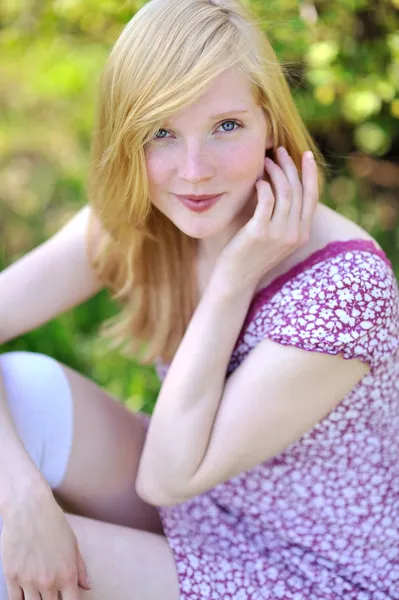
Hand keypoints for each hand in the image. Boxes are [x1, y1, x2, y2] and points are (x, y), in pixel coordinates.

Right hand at [1, 483, 90, 599]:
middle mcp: (49, 581)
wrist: (29, 508)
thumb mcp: (73, 544)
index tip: (66, 598)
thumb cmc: (53, 523)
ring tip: (39, 591)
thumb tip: (87, 587)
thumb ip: (80, 568)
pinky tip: (25, 593)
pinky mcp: (12, 576)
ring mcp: (28, 580)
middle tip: (52, 592)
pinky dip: (21, 599)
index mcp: (67, 574)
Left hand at [214, 147, 318, 293]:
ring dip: (276, 172)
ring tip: (265, 161)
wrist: (237, 279)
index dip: (310, 174)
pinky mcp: (260, 232)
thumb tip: (284, 187)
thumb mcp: (275, 237)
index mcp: (302, 234)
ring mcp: (278, 234)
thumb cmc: (251, 254)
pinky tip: (257, 180)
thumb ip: (284, 217)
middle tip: (278, 151)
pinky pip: (266, 200)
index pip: (312, 197)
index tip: (304, 155)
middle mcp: (294, 234)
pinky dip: (264, 185)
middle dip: (290, 166)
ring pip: (284, 192)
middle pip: (298, 190)